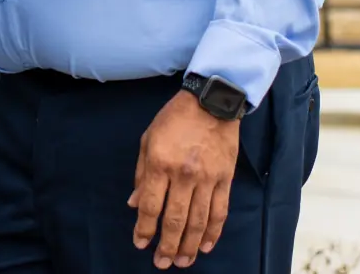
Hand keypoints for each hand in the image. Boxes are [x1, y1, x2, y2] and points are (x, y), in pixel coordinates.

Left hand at [129, 90, 238, 267]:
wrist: (211, 102)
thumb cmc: (174, 119)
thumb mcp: (148, 140)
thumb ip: (141, 174)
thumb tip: (135, 205)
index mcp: (160, 163)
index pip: (151, 206)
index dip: (144, 229)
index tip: (140, 244)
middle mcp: (184, 175)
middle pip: (175, 220)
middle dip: (166, 245)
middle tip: (162, 263)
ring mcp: (207, 178)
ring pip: (199, 221)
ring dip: (189, 245)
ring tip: (182, 262)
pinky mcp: (225, 179)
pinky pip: (220, 212)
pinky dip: (213, 232)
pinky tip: (205, 246)